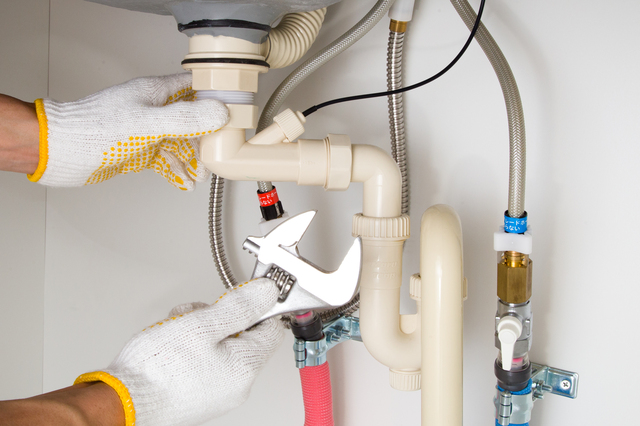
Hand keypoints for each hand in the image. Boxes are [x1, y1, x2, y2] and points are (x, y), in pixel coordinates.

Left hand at [29, 73, 227, 189]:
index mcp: (155, 93)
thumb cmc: (95, 131)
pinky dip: (177, 171)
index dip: (215, 95)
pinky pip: (166, 160)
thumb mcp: (148, 124)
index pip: (193, 87)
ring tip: (203, 175)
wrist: (62, 152)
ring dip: (193, 159)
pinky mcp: (139, 151)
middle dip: (208, 136)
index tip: (233, 110)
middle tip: (221, 152)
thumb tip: (219, 113)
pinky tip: (186, 183)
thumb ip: (185, 119)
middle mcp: (153, 110)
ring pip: (180, 143)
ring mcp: (146, 131)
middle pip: (192, 119)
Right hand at [75, 278, 283, 425]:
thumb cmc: (157, 370)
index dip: (258, 305)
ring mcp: (218, 391)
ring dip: (201, 328)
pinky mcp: (199, 394)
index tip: (240, 294)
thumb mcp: (202, 325)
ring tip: (178, 329)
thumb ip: (239, 306)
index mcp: (245, 367)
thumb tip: (268, 293)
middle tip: (198, 315)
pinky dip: (191, 346)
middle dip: (220, 316)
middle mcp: (237, 384)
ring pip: (220, 345)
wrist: (122, 402)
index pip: (271, 327)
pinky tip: (172, 343)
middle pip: (243, 335)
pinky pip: (205, 360)